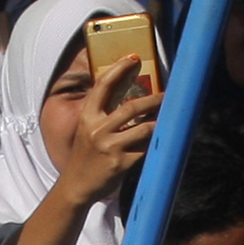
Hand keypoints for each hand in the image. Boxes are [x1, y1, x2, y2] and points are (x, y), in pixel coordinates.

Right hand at [52, 58, 162, 210]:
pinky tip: (161, 139)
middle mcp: (97, 129)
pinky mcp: (121, 163)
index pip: (103, 85)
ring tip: (168, 117)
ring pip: (145, 128)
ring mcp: (110, 147)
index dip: (118, 69)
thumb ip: (103, 114)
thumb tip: (130, 98)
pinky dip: (154, 143)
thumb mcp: (87, 130)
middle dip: (154, 99)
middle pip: (132, 107)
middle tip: (167, 95)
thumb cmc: (85, 156)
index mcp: (87, 116)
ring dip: (159, 122)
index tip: (133, 58)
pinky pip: (145, 149)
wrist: (76, 186)